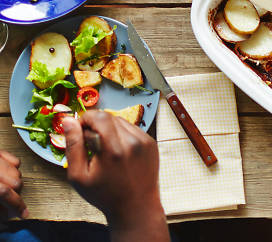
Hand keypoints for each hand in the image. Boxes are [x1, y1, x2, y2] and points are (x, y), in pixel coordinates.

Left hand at [0, 151, 26, 219]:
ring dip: (14, 181)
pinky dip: (13, 168)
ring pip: (17, 171)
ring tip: (5, 187)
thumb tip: (5, 214)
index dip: (17, 206)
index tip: (23, 214)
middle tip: (8, 202)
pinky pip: (14, 159)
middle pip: (16, 183)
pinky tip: (6, 173)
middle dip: (15, 194)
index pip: (7, 194)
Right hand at [62, 111, 167, 241]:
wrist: (136, 207)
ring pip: (121, 122)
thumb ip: (73, 146)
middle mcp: (133, 142)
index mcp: (114, 149)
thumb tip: (68, 121)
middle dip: (96, 125)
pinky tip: (117, 152)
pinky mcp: (151, 143)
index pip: (99, 116)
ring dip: (109, 129)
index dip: (86, 118)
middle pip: (110, 117)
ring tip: (104, 150)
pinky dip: (122, 135)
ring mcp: (145, 141)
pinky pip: (132, 129)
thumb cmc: (105, 195)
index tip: (79, 128)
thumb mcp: (79, 176)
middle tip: (89, 142)